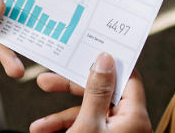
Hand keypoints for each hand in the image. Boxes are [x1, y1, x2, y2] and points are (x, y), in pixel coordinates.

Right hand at [30, 53, 151, 132]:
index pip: (128, 77)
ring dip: (62, 117)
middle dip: (70, 91)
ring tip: (38, 127)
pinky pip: (89, 129)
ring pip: (91, 114)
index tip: (89, 50)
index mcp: (136, 117)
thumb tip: (106, 59)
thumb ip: (95, 91)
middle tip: (45, 81)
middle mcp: (131, 125)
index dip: (109, 62)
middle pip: (103, 94)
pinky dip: (68, 129)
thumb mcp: (87, 125)